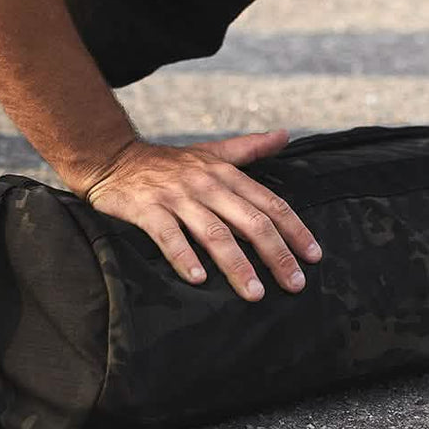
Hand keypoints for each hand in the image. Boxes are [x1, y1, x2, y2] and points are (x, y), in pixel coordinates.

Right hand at [82, 130, 321, 301]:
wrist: (115, 158)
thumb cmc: (170, 163)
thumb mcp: (212, 151)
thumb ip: (250, 148)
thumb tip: (285, 135)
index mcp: (226, 174)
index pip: (269, 203)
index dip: (294, 229)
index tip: (313, 255)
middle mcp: (207, 184)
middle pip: (250, 221)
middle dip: (276, 253)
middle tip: (295, 283)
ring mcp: (178, 197)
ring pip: (215, 232)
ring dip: (237, 265)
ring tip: (255, 293)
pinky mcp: (149, 210)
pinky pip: (169, 236)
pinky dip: (184, 257)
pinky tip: (198, 279)